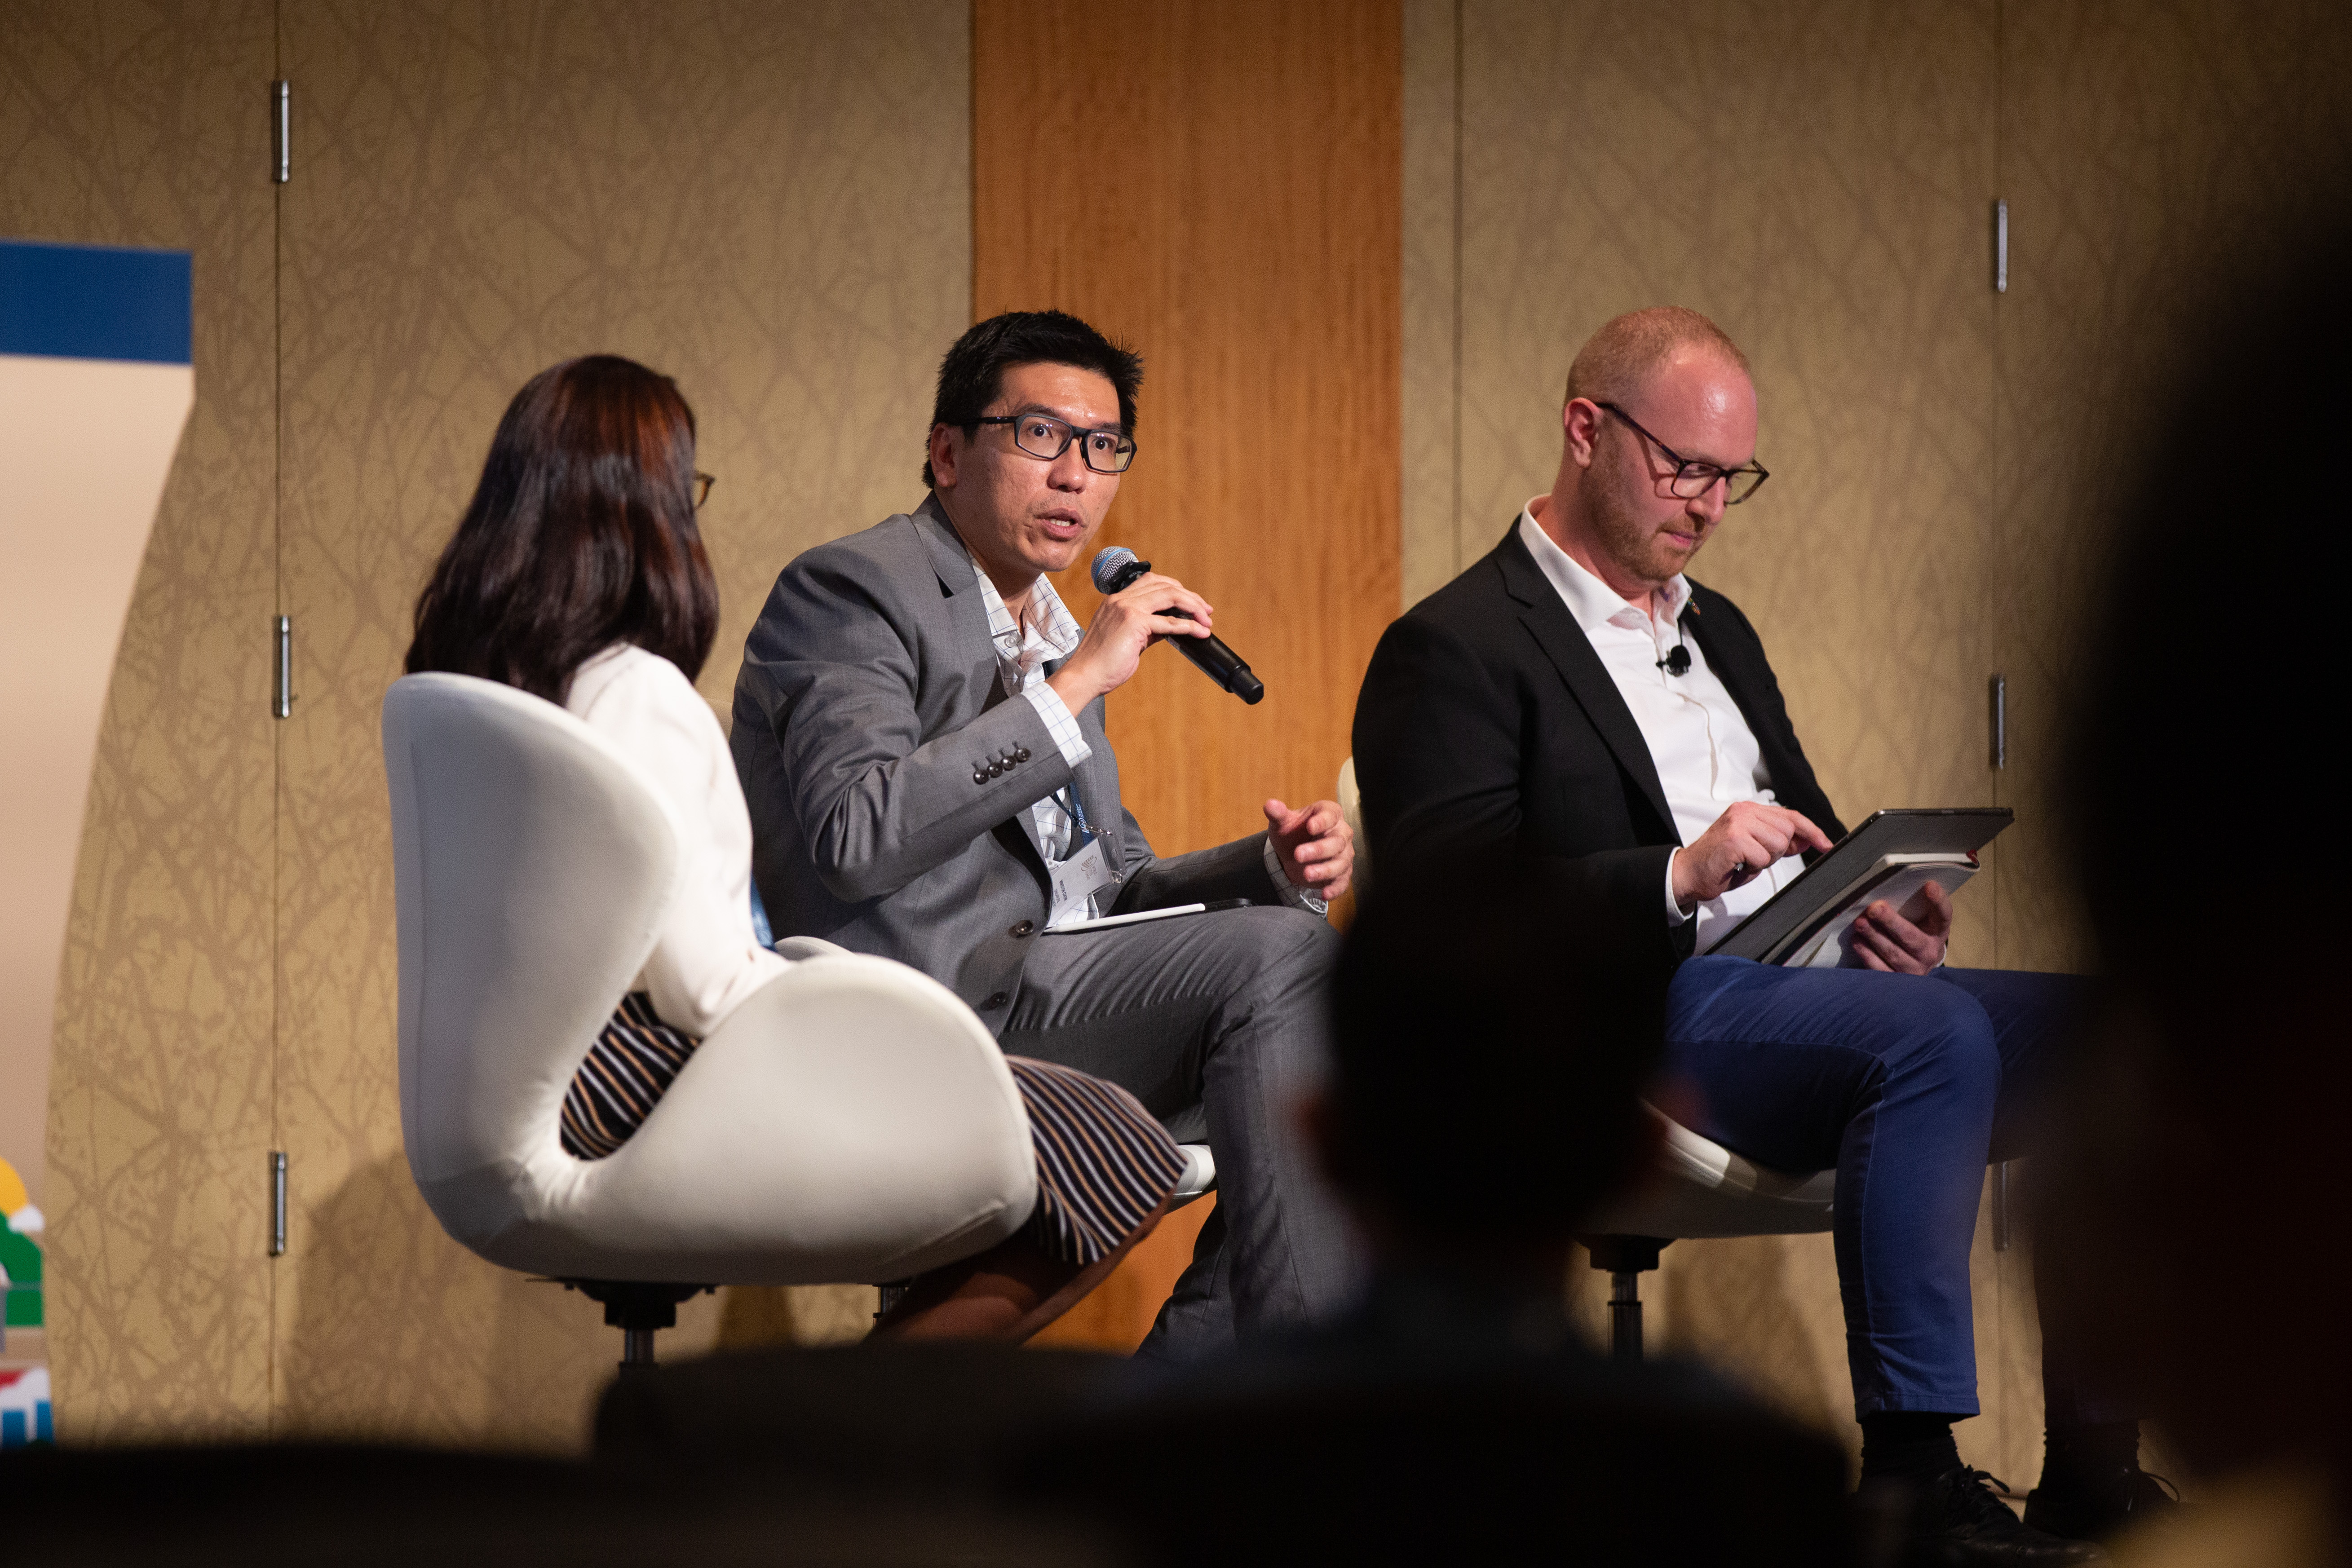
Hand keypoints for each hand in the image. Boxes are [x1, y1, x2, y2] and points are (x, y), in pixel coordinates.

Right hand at [1046, 570, 1213, 709]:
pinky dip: (1190, 626)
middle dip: (1190, 597)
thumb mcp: (1127, 639)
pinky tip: (1200, 632)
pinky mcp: (1134, 623)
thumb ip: (1147, 628)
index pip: (1152, 581)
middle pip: (1165, 586)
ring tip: (1206, 620)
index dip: (1175, 589)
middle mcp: (1121, 599)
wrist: (1084, 675)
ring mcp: (1127, 608)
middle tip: (1206, 611)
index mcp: (1117, 600)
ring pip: (1170, 596)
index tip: (1191, 602)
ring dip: (1193, 607)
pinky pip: (1170, 621)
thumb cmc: (1102, 662)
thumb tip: (1171, 626)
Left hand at [1265, 797, 1352, 900]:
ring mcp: (1344, 854)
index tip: (1310, 826)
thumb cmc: (1293, 832)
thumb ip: (1278, 814)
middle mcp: (1341, 833)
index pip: (1330, 815)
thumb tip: (1270, 805)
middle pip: (1336, 841)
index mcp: (1330, 814)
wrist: (1294, 852)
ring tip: (1307, 874)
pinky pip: (1342, 882)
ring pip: (1340, 863)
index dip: (1322, 821)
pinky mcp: (1341, 873)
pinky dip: (1334, 889)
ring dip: (1324, 870)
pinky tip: (1324, 893)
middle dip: (1318, 849)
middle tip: (1298, 854)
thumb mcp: (1283, 822)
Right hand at [1671, 800, 1833, 911]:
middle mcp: (1744, 811)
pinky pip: (1762, 858)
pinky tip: (1737, 866)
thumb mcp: (1753, 850)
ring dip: (1765, 860)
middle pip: (1788, 831)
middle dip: (1777, 851)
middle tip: (1753, 858)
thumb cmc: (1718, 863)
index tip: (1826, 844)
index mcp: (1749, 810)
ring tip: (1744, 861)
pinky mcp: (1734, 839)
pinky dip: (1753, 868)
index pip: (1791, 816)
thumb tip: (1806, 840)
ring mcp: (1738, 823)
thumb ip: (1778, 843)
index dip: (1812, 831)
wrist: (1687, 873)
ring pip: (1778, 844)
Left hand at [1851, 880, 1951, 973]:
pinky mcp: (1897, 980)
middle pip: (1911, 937)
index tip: (1929, 886)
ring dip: (1874, 937)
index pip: (1943, 916)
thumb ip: (1914, 904)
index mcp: (1938, 932)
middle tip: (1874, 908)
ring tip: (1860, 922)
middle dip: (1891, 922)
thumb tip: (1894, 885)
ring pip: (1893, 953)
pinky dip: (1866, 954)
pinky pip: (1880, 968)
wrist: (1918, 962)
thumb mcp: (1922, 918)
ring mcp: (1913, 969)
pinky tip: (1856, 940)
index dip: (1938, 901)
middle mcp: (1929, 952)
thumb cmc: (1916, 931)